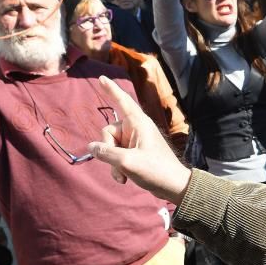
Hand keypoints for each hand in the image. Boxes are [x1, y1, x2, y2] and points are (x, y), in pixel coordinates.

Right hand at [87, 76, 191, 204]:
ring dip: (113, 162)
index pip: (123, 101)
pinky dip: (118, 167)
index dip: (111, 90)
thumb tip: (92, 147)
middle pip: (109, 131)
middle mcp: (137, 129)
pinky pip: (118, 155)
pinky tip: (124, 178)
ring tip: (123, 176)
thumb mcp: (127, 162)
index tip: (102, 78)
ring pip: (111, 146)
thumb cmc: (156, 170)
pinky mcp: (136, 153)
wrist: (173, 187)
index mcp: (139, 123)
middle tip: (120, 165)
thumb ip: (106, 152)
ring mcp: (136, 141)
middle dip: (108, 149)